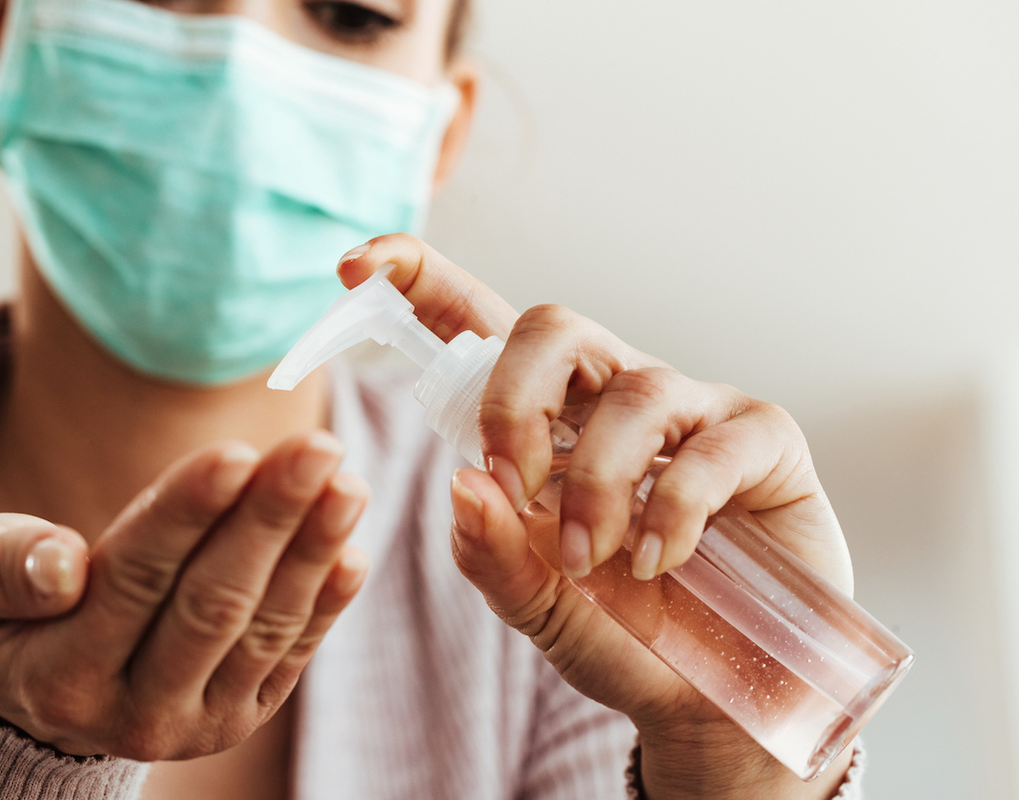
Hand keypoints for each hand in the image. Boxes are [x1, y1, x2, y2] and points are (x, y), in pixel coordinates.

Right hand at [0, 432, 368, 760]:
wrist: (36, 700)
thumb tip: (62, 564)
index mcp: (60, 677)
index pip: (136, 580)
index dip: (189, 514)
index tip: (238, 452)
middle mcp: (136, 713)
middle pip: (214, 603)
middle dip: (270, 520)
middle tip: (318, 448)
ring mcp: (199, 723)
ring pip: (265, 628)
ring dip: (312, 552)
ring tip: (347, 484)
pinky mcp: (241, 714)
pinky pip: (293, 656)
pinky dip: (327, 603)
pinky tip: (352, 550)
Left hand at [338, 235, 853, 797]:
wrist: (713, 692)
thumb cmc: (621, 633)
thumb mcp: (537, 605)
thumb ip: (492, 554)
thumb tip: (461, 483)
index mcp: (549, 422)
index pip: (481, 327)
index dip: (422, 281)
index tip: (355, 267)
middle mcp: (615, 397)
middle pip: (554, 328)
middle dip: (514, 403)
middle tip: (511, 485)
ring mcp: (693, 411)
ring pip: (634, 391)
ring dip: (597, 486)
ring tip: (592, 561)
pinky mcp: (763, 439)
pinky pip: (710, 446)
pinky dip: (671, 511)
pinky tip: (658, 561)